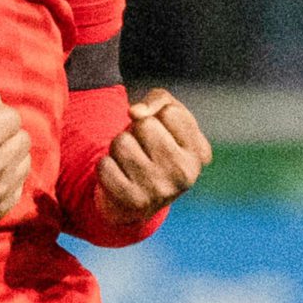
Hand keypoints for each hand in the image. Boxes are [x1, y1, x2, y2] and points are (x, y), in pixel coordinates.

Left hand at [95, 88, 210, 224]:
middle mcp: (184, 174)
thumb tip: (136, 112)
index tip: (160, 133)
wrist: (136, 199)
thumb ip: (159, 100)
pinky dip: (106, 166)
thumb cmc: (154, 147)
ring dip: (118, 147)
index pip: (170, 112)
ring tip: (129, 161)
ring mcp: (160, 190)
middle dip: (135, 131)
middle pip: (144, 125)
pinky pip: (104, 165)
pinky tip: (119, 176)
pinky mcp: (133, 202)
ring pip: (121, 142)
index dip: (157, 116)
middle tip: (141, 148)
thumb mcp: (167, 118)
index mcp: (198, 153)